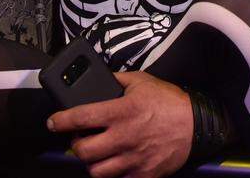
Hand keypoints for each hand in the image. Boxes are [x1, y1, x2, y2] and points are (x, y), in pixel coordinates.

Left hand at [48, 72, 192, 177]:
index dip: (60, 121)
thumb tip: (99, 81)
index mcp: (121, 111)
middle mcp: (124, 137)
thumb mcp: (142, 81)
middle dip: (75, 146)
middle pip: (83, 151)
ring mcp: (133, 159)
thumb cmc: (170, 101)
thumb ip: (117, 80)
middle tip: (79, 140)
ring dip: (91, 163)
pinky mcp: (144, 174)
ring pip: (97, 171)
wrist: (197, 124)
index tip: (52, 122)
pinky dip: (112, 175)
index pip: (80, 118)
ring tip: (96, 155)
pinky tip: (115, 164)